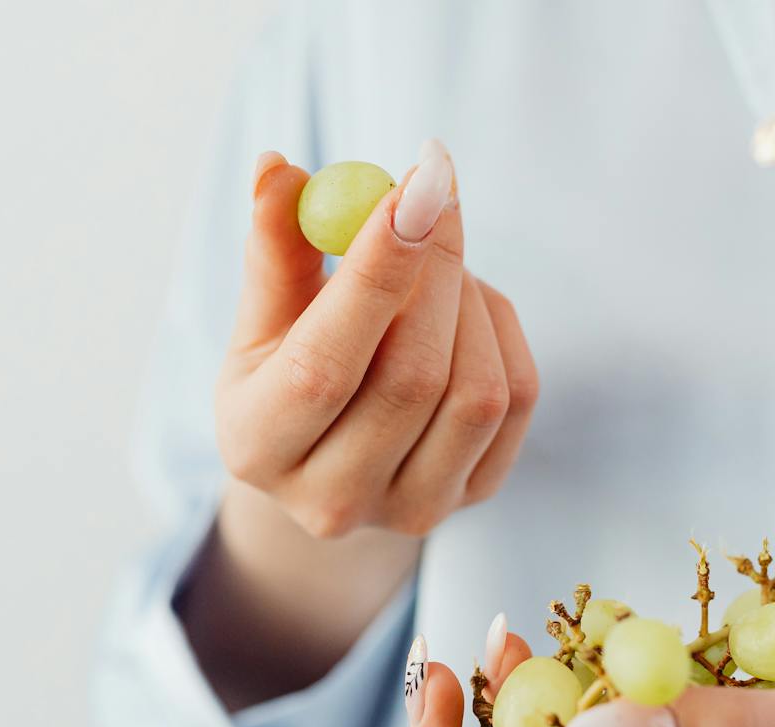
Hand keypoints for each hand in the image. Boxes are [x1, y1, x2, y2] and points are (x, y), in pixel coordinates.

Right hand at [215, 142, 537, 539]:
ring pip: (475, 389)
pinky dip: (499, 329)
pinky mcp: (472, 495)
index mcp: (258, 447)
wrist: (327, 462)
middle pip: (412, 378)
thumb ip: (274, 251)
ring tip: (436, 262)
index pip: (323, 366)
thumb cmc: (286, 371)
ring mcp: (410, 509)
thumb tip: (276, 169)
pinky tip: (463, 306)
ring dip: (467, 298)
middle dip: (435, 267)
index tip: (413, 185)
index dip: (374, 273)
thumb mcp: (263, 319)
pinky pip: (515, 398)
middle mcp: (332, 498)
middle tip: (434, 189)